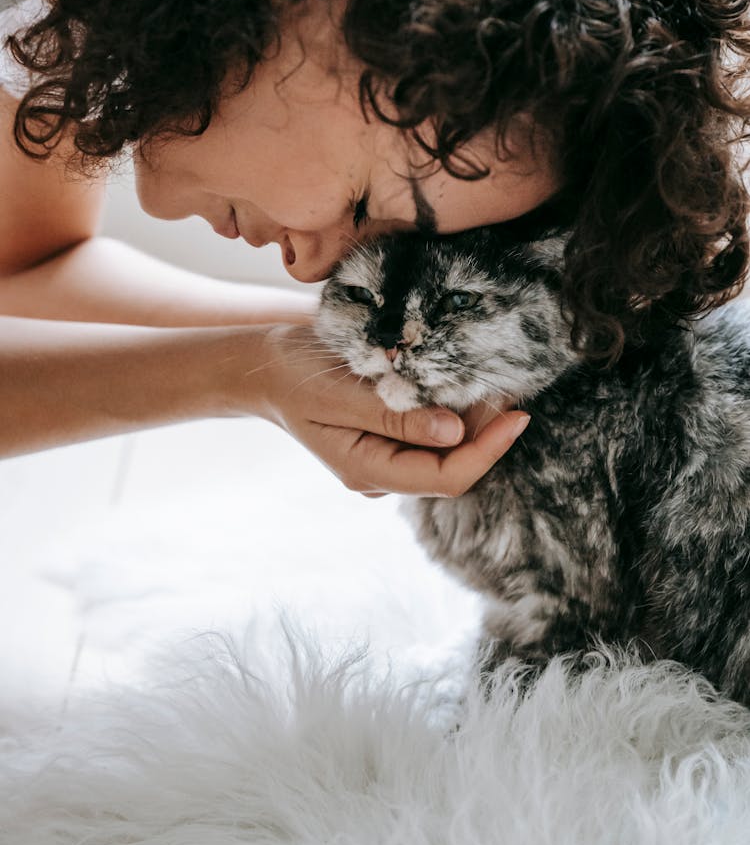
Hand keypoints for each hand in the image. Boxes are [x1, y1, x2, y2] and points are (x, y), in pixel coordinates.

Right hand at [255, 324, 529, 496]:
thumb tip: (454, 433)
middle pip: (452, 465)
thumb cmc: (296, 375)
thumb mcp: (340, 392)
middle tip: (511, 386)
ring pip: (446, 448)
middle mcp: (382, 474)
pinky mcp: (390, 436)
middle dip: (487, 431)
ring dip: (474, 418)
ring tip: (494, 380)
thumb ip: (394, 415)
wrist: (267, 366)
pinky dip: (455, 408)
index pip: (445, 478)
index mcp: (368, 471)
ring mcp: (386, 457)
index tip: (518, 415)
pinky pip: (433, 431)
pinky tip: (464, 382)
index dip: (488, 451)